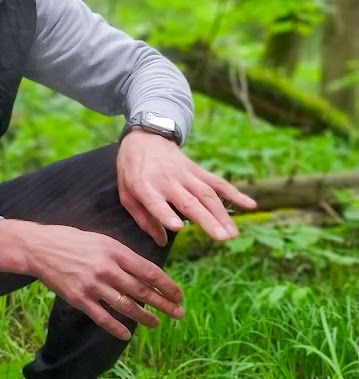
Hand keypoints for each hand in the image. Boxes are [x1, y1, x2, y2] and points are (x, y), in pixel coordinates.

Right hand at [0, 219, 184, 339]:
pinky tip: (127, 334)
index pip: (149, 272)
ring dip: (144, 317)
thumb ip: (123, 256)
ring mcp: (93, 286)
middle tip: (179, 313)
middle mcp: (107, 269)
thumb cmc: (72, 241)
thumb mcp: (102, 240)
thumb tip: (145, 272)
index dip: (167, 286)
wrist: (40, 248)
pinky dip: (116, 327)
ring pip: (125, 306)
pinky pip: (102, 317)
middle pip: (142, 291)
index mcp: (116, 252)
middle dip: (164, 304)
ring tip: (157, 323)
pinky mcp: (79, 299)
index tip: (179, 295)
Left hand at [117, 130, 256, 245]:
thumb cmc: (132, 171)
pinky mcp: (198, 171)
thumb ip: (143, 219)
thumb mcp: (127, 194)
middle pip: (190, 203)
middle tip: (221, 238)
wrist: (146, 137)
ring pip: (207, 195)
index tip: (179, 227)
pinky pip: (218, 183)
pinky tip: (250, 205)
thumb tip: (161, 241)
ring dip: (222, 214)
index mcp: (145, 187)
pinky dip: (235, 193)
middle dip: (207, 220)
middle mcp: (168, 181)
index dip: (167, 215)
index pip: (156, 203)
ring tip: (232, 234)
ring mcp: (186, 175)